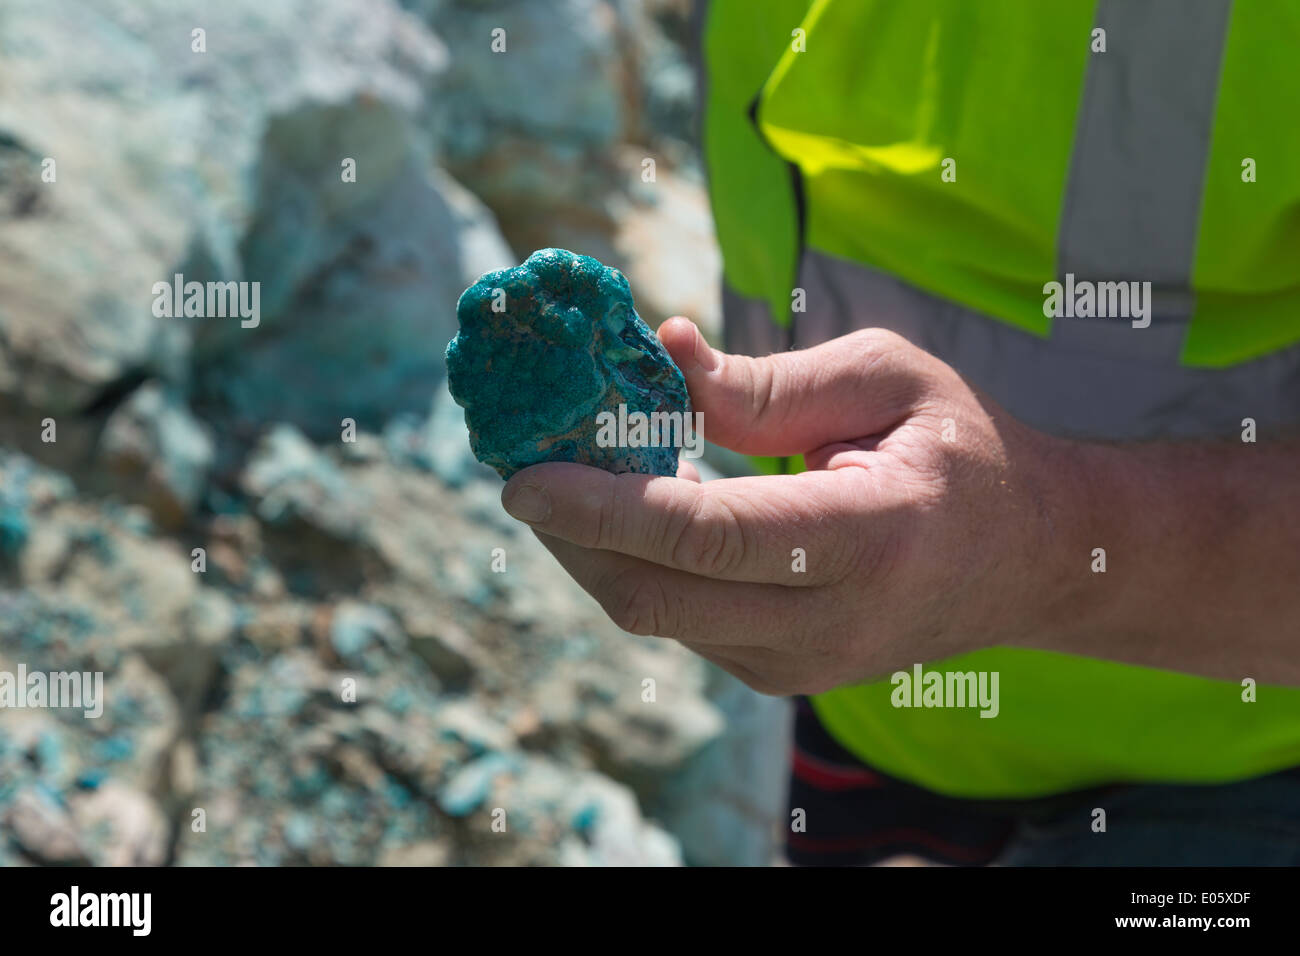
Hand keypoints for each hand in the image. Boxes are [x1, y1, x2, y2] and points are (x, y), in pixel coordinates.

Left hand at [500, 318, 1078, 694]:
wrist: (1027, 560)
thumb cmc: (961, 449)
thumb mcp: (887, 379)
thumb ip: (772, 379)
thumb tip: (665, 351)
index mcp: (872, 537)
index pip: (709, 536)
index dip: (605, 507)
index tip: (522, 477)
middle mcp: (833, 623)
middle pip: (657, 596)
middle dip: (572, 533)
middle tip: (524, 463)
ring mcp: (804, 665)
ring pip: (657, 618)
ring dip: (594, 550)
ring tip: (568, 477)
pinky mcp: (781, 675)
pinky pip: (681, 625)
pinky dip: (636, 568)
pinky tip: (627, 513)